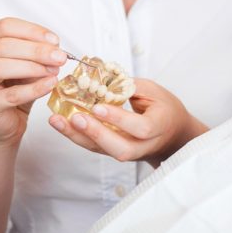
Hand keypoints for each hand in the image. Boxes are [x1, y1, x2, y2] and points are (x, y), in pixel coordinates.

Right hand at [0, 17, 66, 145]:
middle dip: (36, 50)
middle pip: (2, 46)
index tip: (54, 40)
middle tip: (59, 56)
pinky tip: (49, 84)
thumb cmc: (13, 88)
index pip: (4, 27)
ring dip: (32, 67)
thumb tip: (55, 50)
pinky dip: (33, 89)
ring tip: (53, 70)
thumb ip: (37, 54)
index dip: (32, 31)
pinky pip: (9, 95)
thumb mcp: (27, 64)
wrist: (5, 121)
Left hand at [49, 79, 208, 167]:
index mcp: (159, 126)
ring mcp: (130, 152)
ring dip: (78, 137)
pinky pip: (96, 147)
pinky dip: (77, 136)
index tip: (98, 106)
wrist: (174, 135)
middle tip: (75, 117)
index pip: (140, 128)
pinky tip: (61, 123)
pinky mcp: (116, 152)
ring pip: (103, 151)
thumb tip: (103, 80)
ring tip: (57, 121)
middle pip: (119, 148)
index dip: (119, 119)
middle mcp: (144, 145)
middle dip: (95, 133)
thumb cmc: (165, 108)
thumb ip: (130, 87)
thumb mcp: (155, 91)